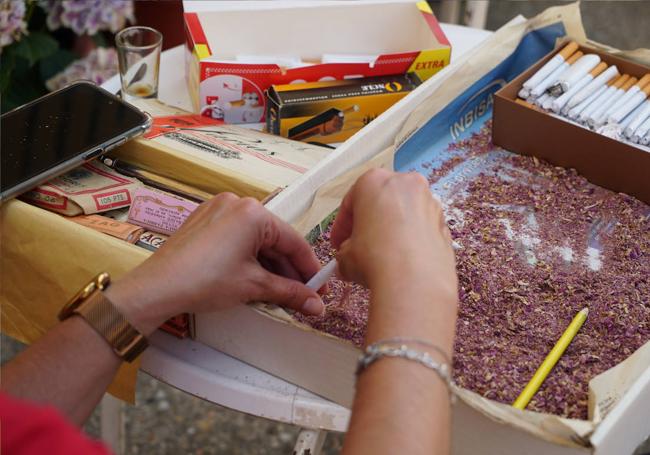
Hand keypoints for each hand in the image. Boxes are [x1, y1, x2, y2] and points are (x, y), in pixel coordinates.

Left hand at [106, 193, 324, 335]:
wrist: (157, 288)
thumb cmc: (205, 281)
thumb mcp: (254, 286)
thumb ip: (290, 292)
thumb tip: (317, 306)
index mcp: (254, 212)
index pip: (293, 241)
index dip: (309, 268)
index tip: (319, 289)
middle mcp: (237, 204)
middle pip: (275, 239)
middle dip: (289, 269)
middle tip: (302, 295)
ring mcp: (218, 210)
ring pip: (256, 239)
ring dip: (270, 265)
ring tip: (280, 292)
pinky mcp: (205, 221)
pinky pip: (237, 238)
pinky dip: (250, 258)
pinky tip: (256, 279)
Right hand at [331, 169, 457, 312]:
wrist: (415, 282)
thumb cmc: (374, 258)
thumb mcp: (346, 256)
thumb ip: (345, 252)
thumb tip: (347, 260)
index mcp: (374, 181)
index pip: (351, 202)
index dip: (341, 227)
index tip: (338, 244)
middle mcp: (405, 183)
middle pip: (381, 202)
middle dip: (369, 224)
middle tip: (359, 247)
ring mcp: (429, 201)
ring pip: (404, 213)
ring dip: (392, 231)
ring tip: (382, 257)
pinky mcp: (445, 223)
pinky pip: (422, 228)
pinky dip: (412, 240)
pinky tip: (403, 261)